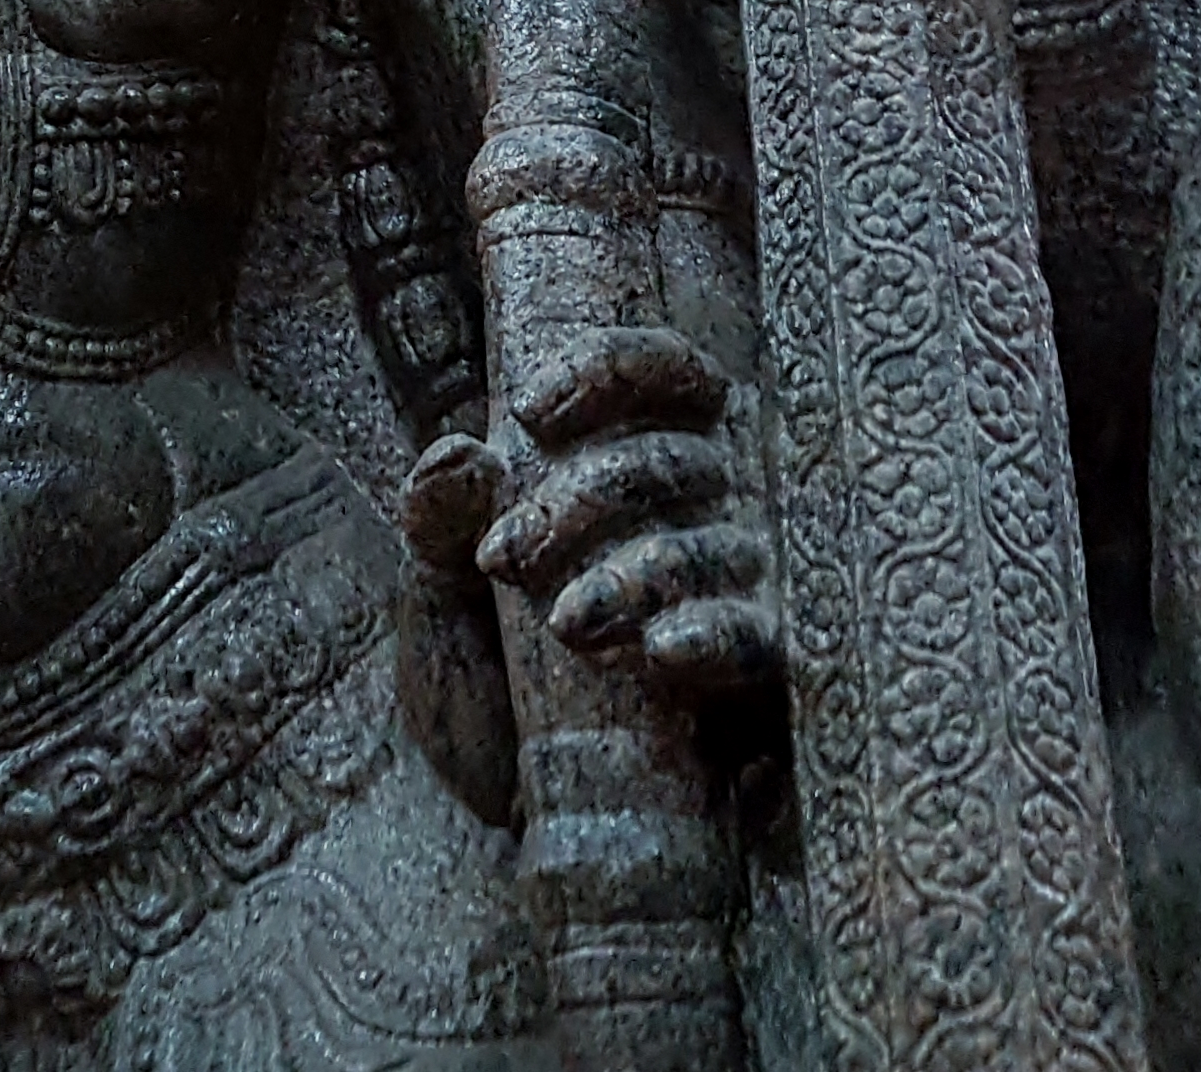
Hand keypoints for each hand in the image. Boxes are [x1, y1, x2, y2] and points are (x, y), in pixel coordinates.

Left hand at [404, 324, 778, 698]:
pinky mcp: (763, 675)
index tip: (529, 413)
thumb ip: (436, 522)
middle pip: (672, 462)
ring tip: (567, 622)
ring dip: (635, 575)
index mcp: (642, 465)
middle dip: (582, 500)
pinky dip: (716, 635)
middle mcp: (710, 510)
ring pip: (710, 547)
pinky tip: (663, 649)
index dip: (605, 373)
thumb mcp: (440, 603)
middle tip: (503, 557)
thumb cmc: (489, 692)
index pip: (660, 375)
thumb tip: (460, 454)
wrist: (513, 826)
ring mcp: (744, 588)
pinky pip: (762, 640)